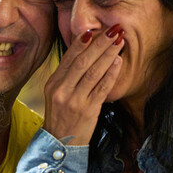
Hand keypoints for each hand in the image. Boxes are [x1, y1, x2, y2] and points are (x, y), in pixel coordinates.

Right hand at [43, 25, 123, 144]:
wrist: (60, 144)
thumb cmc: (62, 116)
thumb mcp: (58, 93)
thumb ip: (69, 74)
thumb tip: (85, 50)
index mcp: (54, 82)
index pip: (70, 56)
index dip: (84, 41)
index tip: (96, 28)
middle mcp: (62, 89)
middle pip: (82, 61)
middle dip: (100, 43)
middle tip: (113, 29)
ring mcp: (74, 100)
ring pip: (93, 72)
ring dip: (108, 54)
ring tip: (119, 41)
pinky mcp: (87, 110)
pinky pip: (101, 88)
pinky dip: (111, 74)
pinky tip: (118, 62)